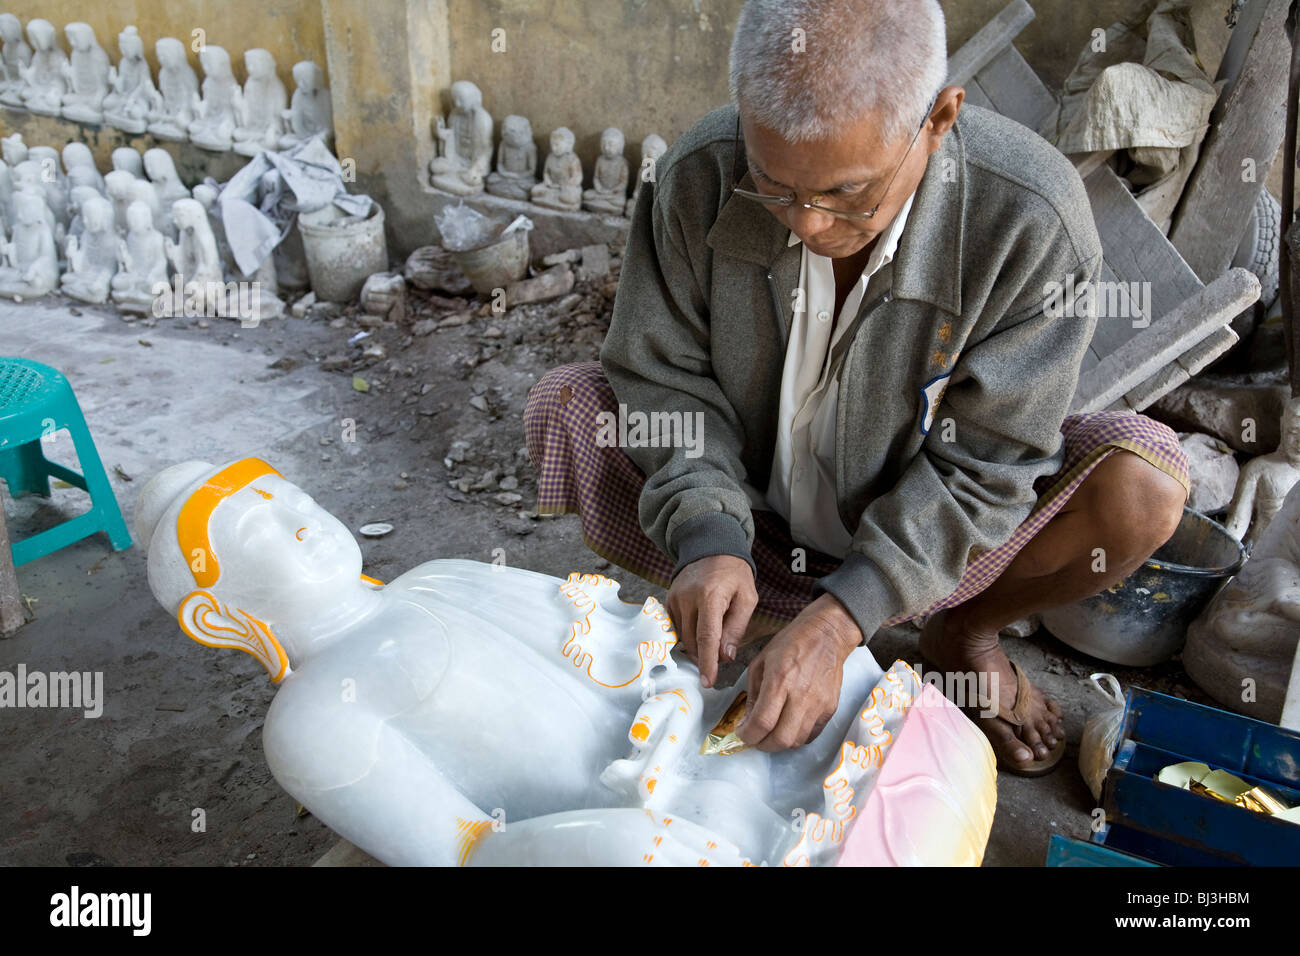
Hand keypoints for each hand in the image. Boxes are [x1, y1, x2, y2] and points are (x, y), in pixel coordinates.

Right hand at [666, 554, 755, 688]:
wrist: (710, 548)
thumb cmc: (734, 575)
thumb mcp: (747, 598)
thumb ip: (737, 628)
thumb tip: (726, 657)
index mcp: (710, 596)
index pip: (707, 637)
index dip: (708, 662)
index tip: (708, 682)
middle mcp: (687, 598)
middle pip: (692, 642)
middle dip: (705, 656)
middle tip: (721, 655)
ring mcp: (674, 599)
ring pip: (682, 638)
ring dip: (696, 647)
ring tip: (713, 639)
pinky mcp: (667, 601)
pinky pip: (676, 629)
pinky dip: (688, 636)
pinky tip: (700, 629)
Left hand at [737, 594, 861, 751]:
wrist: (828, 634)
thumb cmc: (791, 643)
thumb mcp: (761, 661)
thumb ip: (753, 692)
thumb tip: (748, 719)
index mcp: (780, 679)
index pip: (762, 721)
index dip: (748, 734)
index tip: (741, 733)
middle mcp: (801, 694)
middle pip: (781, 739)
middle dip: (762, 745)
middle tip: (754, 739)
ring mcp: (819, 704)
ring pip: (797, 741)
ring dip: (779, 744)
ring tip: (769, 734)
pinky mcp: (831, 708)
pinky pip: (811, 734)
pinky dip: (796, 737)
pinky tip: (787, 727)